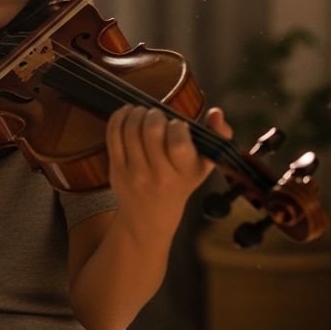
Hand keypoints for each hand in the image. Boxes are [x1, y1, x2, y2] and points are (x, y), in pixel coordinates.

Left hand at [105, 105, 231, 232]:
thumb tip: (216, 112)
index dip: (177, 126)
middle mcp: (159, 175)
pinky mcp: (116, 169)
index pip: (178, 143)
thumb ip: (217, 136)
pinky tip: (127, 113)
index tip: (178, 125)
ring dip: (137, 113)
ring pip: (131, 130)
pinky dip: (119, 117)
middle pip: (151, 130)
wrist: (149, 217)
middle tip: (157, 115)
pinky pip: (113, 135)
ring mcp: (135, 172)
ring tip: (143, 113)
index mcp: (184, 172)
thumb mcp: (203, 166)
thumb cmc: (180, 184)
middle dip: (154, 114)